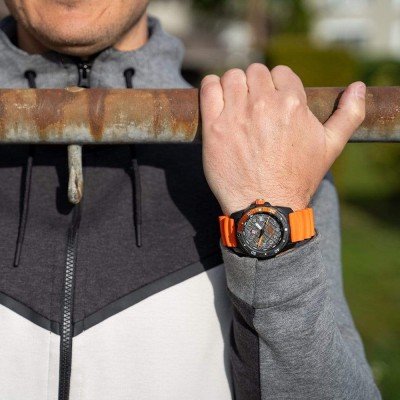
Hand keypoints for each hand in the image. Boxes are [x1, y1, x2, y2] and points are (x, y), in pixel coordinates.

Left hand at [200, 64, 365, 214]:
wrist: (265, 206)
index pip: (280, 72)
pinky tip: (216, 98)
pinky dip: (210, 88)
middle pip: (255, 72)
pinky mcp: (214, 127)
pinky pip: (208, 88)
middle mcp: (264, 104)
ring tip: (235, 106)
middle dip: (255, 86)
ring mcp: (237, 114)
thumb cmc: (298, 178)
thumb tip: (359, 86)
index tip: (272, 103)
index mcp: (293, 103)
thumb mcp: (331, 147)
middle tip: (253, 107)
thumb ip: (349, 114)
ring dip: (233, 86)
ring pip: (232, 77)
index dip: (276, 86)